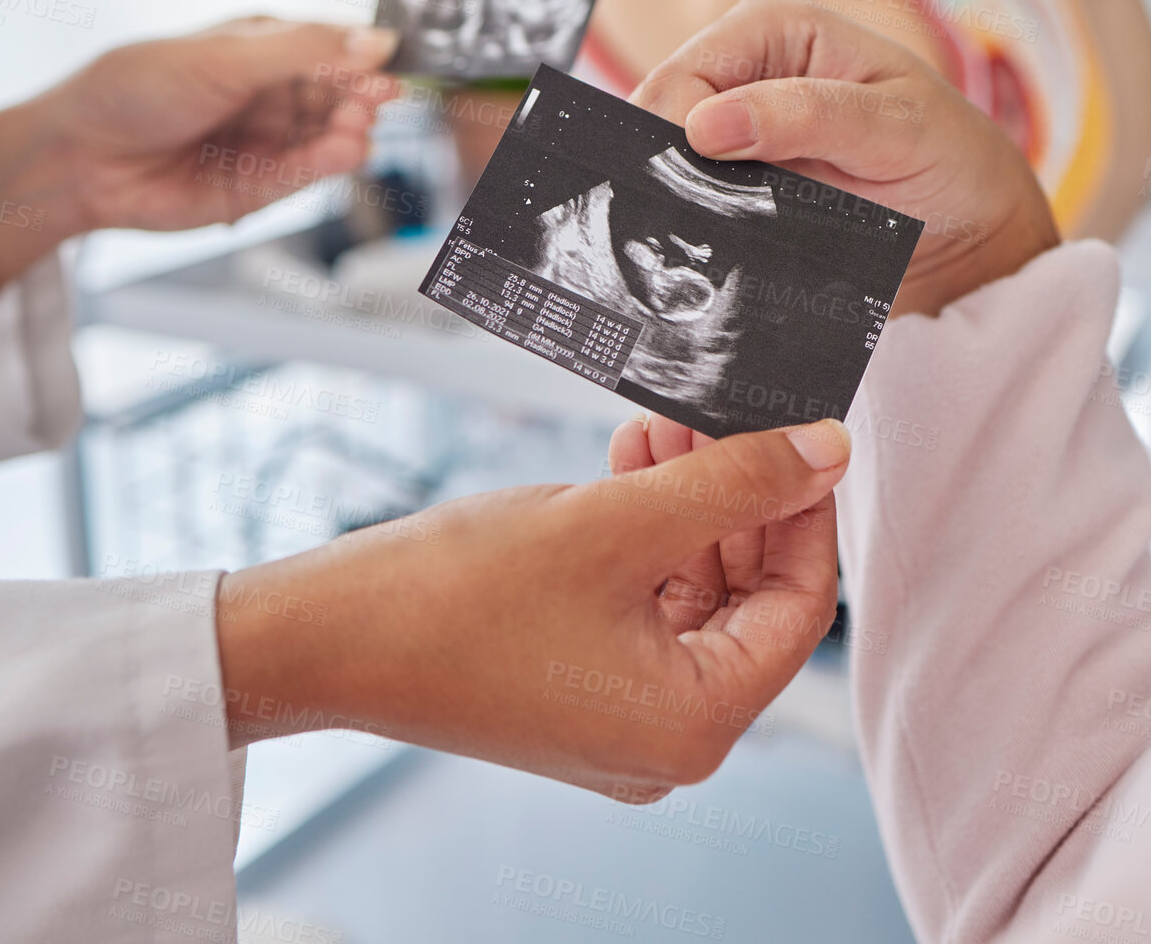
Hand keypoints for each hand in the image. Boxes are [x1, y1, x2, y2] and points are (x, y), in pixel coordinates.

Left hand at [0, 17, 401, 298]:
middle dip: (360, 97)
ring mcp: (265, 141)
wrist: (80, 157)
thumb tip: (377, 40)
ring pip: (326, 137)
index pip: (328, 47)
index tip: (392, 63)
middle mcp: (268, 94)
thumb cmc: (135, 89)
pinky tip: (345, 152)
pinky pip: (305, 174)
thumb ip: (305, 51)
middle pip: (336, 95)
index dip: (361, 55)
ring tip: (356, 130)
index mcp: (259, 47)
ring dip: (348, 132)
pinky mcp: (258, 187)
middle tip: (379, 100)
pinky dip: (328, 164)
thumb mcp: (226, 57)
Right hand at [214, 418, 849, 800]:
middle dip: (737, 496)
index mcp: (693, 724)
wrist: (322, 637)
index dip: (806, 509)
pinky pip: (642, 605)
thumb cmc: (453, 597)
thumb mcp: (617, 522)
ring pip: (694, 592)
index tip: (803, 434)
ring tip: (664, 422)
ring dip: (688, 503)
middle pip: (747, 598)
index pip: (799, 607)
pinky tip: (629, 461)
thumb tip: (828, 450)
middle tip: (721, 412)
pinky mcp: (578, 688)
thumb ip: (736, 484)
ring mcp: (619, 717)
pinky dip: (644, 534)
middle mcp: (666, 739)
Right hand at [631, 0, 1059, 314]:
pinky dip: (698, 231)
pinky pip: (691, 207)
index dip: (673, 138)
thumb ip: (807, 116)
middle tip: (709, 227)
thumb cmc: (950, 158)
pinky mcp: (737, 184)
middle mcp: (741, 71)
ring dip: (683, 210)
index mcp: (771, 26)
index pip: (678, 79)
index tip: (700, 195)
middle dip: (671, 175)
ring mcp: (734, 131)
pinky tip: (722, 252)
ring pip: (665, 171)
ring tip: (720, 242)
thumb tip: (705, 125)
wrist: (974, 229)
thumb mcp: (895, 128)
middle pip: (657, 124)